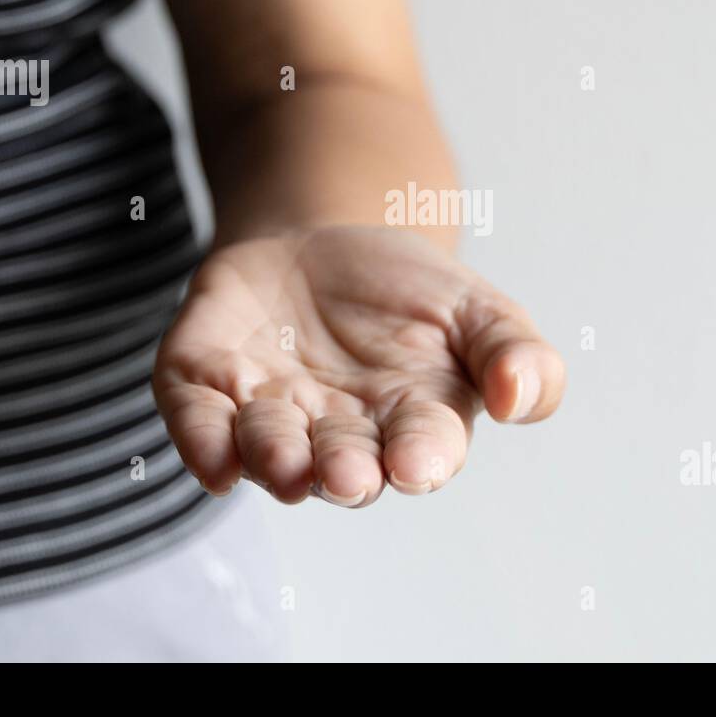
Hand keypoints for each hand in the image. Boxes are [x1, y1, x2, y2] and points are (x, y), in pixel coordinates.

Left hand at [152, 226, 564, 505]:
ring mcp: (270, 413)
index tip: (417, 462)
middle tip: (345, 474)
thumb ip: (517, 354)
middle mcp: (338, 434)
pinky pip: (197, 419)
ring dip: (273, 458)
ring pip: (267, 449)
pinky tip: (212, 461)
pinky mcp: (207, 385)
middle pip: (341, 464)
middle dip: (342, 471)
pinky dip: (201, 439)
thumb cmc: (409, 295)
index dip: (420, 458)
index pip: (422, 449)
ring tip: (283, 461)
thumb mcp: (479, 310)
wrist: (322, 243)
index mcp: (412, 424)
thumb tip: (518, 399)